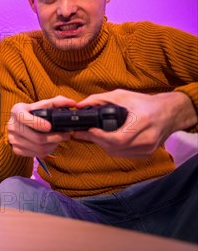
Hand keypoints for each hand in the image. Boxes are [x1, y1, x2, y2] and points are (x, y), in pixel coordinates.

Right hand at [7, 96, 76, 157]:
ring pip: (37, 147)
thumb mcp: (41, 105)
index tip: (50, 126)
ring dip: (52, 145)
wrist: (18, 124)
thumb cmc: (33, 113)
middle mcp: (12, 125)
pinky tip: (50, 145)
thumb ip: (56, 102)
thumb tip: (72, 103)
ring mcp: (13, 139)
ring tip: (59, 140)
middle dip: (54, 137)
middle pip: (36, 137)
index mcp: (17, 111)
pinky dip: (46, 151)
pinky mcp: (16, 149)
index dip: (37, 123)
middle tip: (65, 135)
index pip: (23, 118)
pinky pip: (35, 154)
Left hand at [74, 89, 196, 157]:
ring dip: (102, 145)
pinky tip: (105, 140)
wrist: (169, 113)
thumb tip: (80, 105)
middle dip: (96, 140)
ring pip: (117, 153)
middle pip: (115, 147)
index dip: (100, 136)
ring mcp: (148, 148)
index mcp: (143, 121)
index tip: (88, 130)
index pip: (119, 137)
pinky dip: (111, 148)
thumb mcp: (122, 96)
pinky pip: (123, 155)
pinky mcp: (146, 154)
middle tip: (82, 133)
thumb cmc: (145, 103)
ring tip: (91, 135)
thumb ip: (99, 99)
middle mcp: (147, 138)